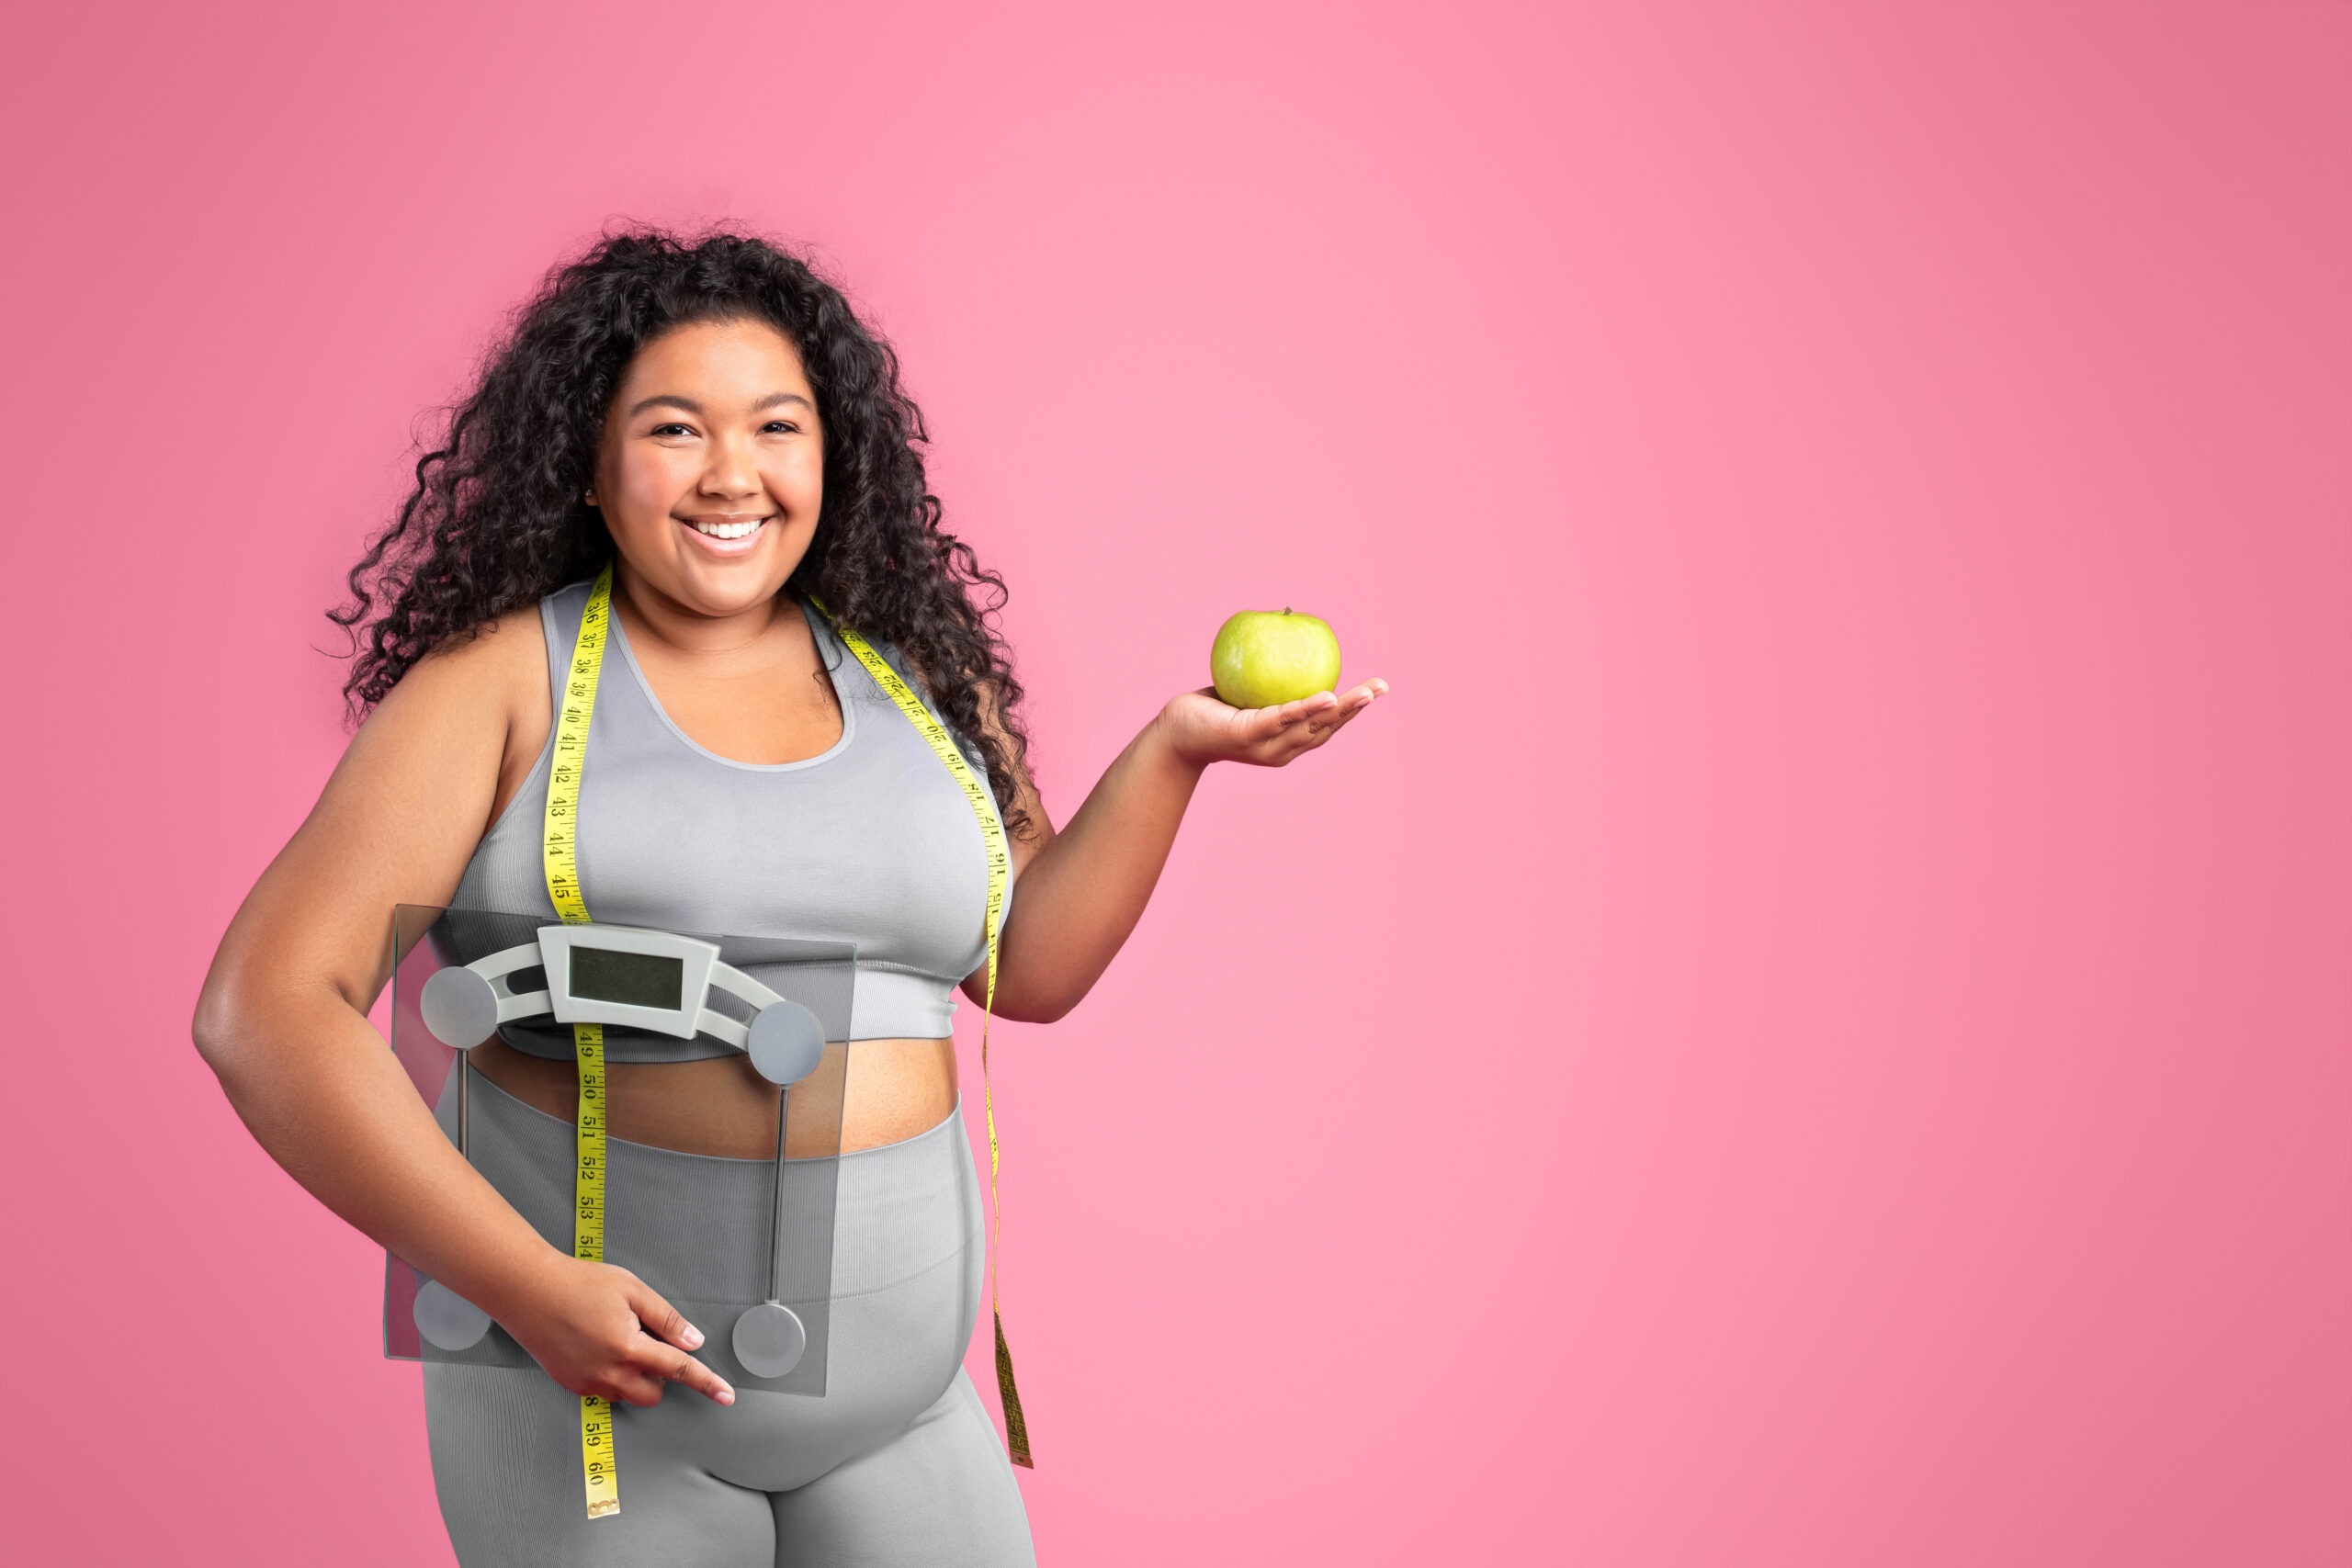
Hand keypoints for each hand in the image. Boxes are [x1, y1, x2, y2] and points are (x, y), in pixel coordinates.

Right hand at [498, 1252, 735, 1407]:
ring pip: (628, 1394)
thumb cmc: (577, 1284)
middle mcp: (608, 1373)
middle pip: (653, 1394)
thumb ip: (667, 1318)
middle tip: (645, 1340)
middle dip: (659, 1374)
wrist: (529, 1291)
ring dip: (634, 1376)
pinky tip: (598, 1346)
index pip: (679, 1370)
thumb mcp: (632, 1290)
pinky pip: (604, 1390)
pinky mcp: (571, 1385)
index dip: (707, 1383)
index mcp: (628, 1348)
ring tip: (616, 1338)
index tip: (726, 1396)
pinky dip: (611, 1375)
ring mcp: (587, 1383)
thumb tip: (693, 1341)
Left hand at [1157, 678, 1388, 768]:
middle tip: (1382, 688)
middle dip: (1357, 709)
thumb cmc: (1212, 710)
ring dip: (1343, 710)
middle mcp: (1282, 750)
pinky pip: (1283, 717)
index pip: (1326, 725)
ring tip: (1366, 693)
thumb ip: (1270, 676)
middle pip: (1328, 728)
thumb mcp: (1248, 693)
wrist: (1175, 734)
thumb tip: (1288, 635)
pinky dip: (1307, 707)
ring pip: (1312, 726)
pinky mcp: (1249, 736)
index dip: (1352, 709)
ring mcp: (1267, 746)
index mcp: (1287, 741)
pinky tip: (1327, 695)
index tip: (1375, 689)